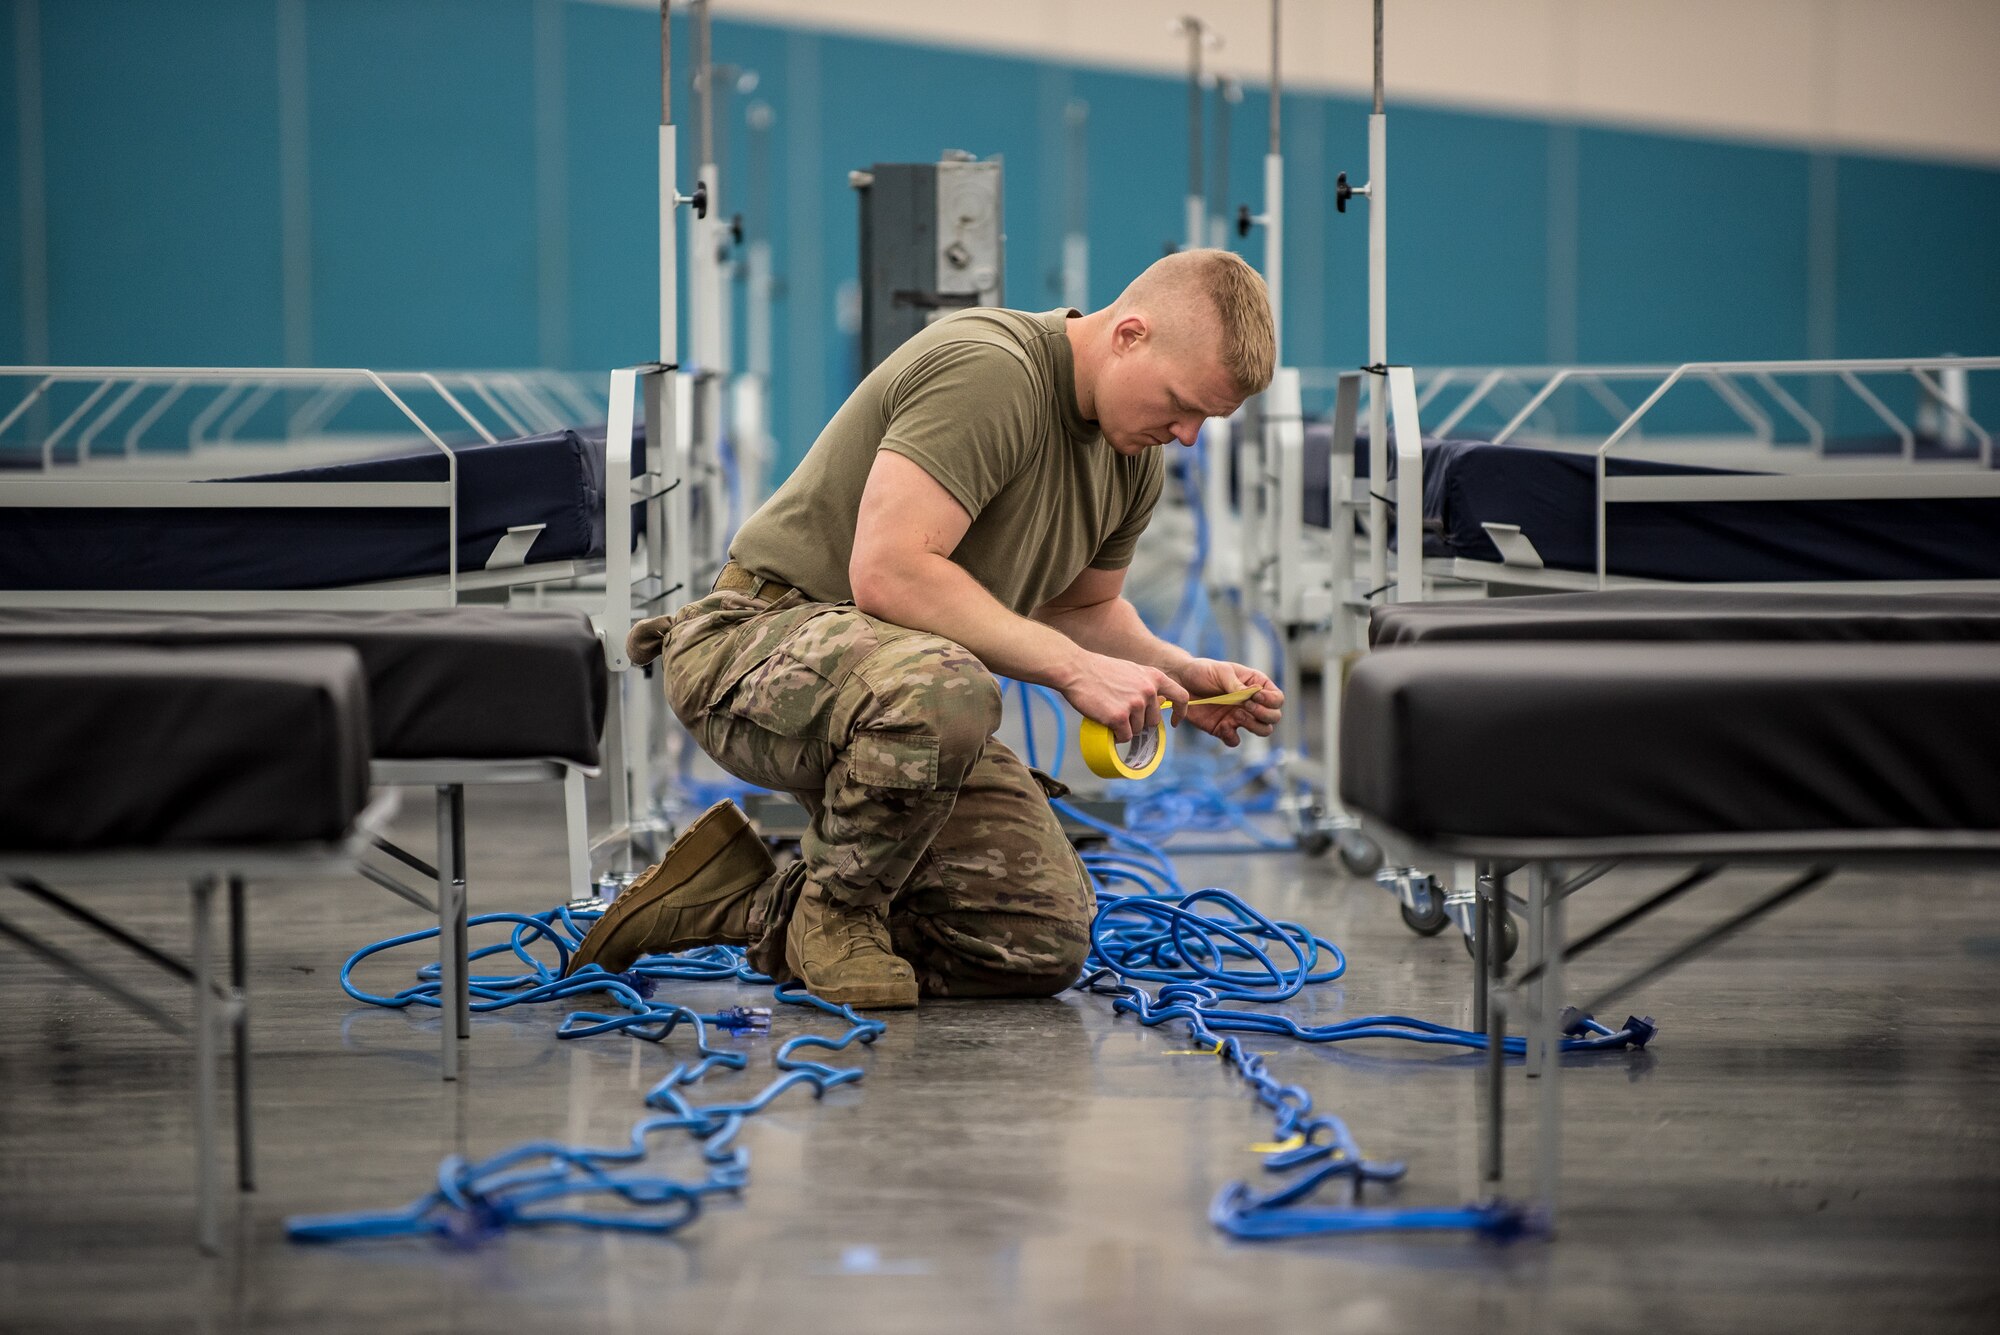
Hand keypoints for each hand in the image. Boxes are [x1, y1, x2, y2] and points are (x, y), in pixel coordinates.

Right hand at [1055, 652, 1190, 743]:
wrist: (1075, 669)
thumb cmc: (1099, 671)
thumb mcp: (1131, 670)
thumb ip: (1146, 685)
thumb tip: (1155, 704)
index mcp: (1154, 677)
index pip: (1181, 696)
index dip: (1180, 712)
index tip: (1173, 721)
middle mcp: (1148, 690)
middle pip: (1153, 721)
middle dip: (1139, 722)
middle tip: (1121, 714)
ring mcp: (1135, 704)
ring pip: (1137, 730)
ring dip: (1125, 728)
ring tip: (1109, 713)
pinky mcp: (1119, 717)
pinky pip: (1124, 736)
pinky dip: (1116, 735)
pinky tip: (1106, 724)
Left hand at [1170, 658, 1282, 746]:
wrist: (1179, 682)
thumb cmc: (1202, 671)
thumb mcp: (1221, 671)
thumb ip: (1237, 684)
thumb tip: (1252, 694)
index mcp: (1255, 686)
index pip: (1277, 699)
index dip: (1271, 701)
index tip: (1255, 697)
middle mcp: (1251, 704)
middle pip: (1274, 717)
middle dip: (1264, 714)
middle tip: (1246, 706)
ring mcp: (1239, 718)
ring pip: (1262, 731)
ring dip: (1254, 726)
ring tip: (1237, 715)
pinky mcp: (1223, 729)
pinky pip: (1235, 741)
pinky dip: (1232, 737)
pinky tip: (1224, 726)